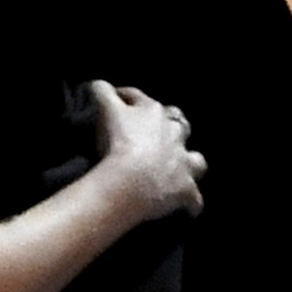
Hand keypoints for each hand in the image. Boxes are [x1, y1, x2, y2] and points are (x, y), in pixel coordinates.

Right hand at [88, 80, 205, 221]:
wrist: (129, 178)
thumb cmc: (117, 141)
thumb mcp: (105, 110)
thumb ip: (101, 93)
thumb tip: (96, 84)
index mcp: (153, 113)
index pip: (139, 99)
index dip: (126, 98)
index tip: (114, 100)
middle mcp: (174, 135)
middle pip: (177, 125)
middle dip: (170, 128)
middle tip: (156, 135)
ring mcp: (182, 163)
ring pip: (196, 160)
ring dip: (189, 163)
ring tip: (180, 167)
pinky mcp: (184, 190)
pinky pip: (193, 200)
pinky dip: (191, 203)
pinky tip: (188, 208)